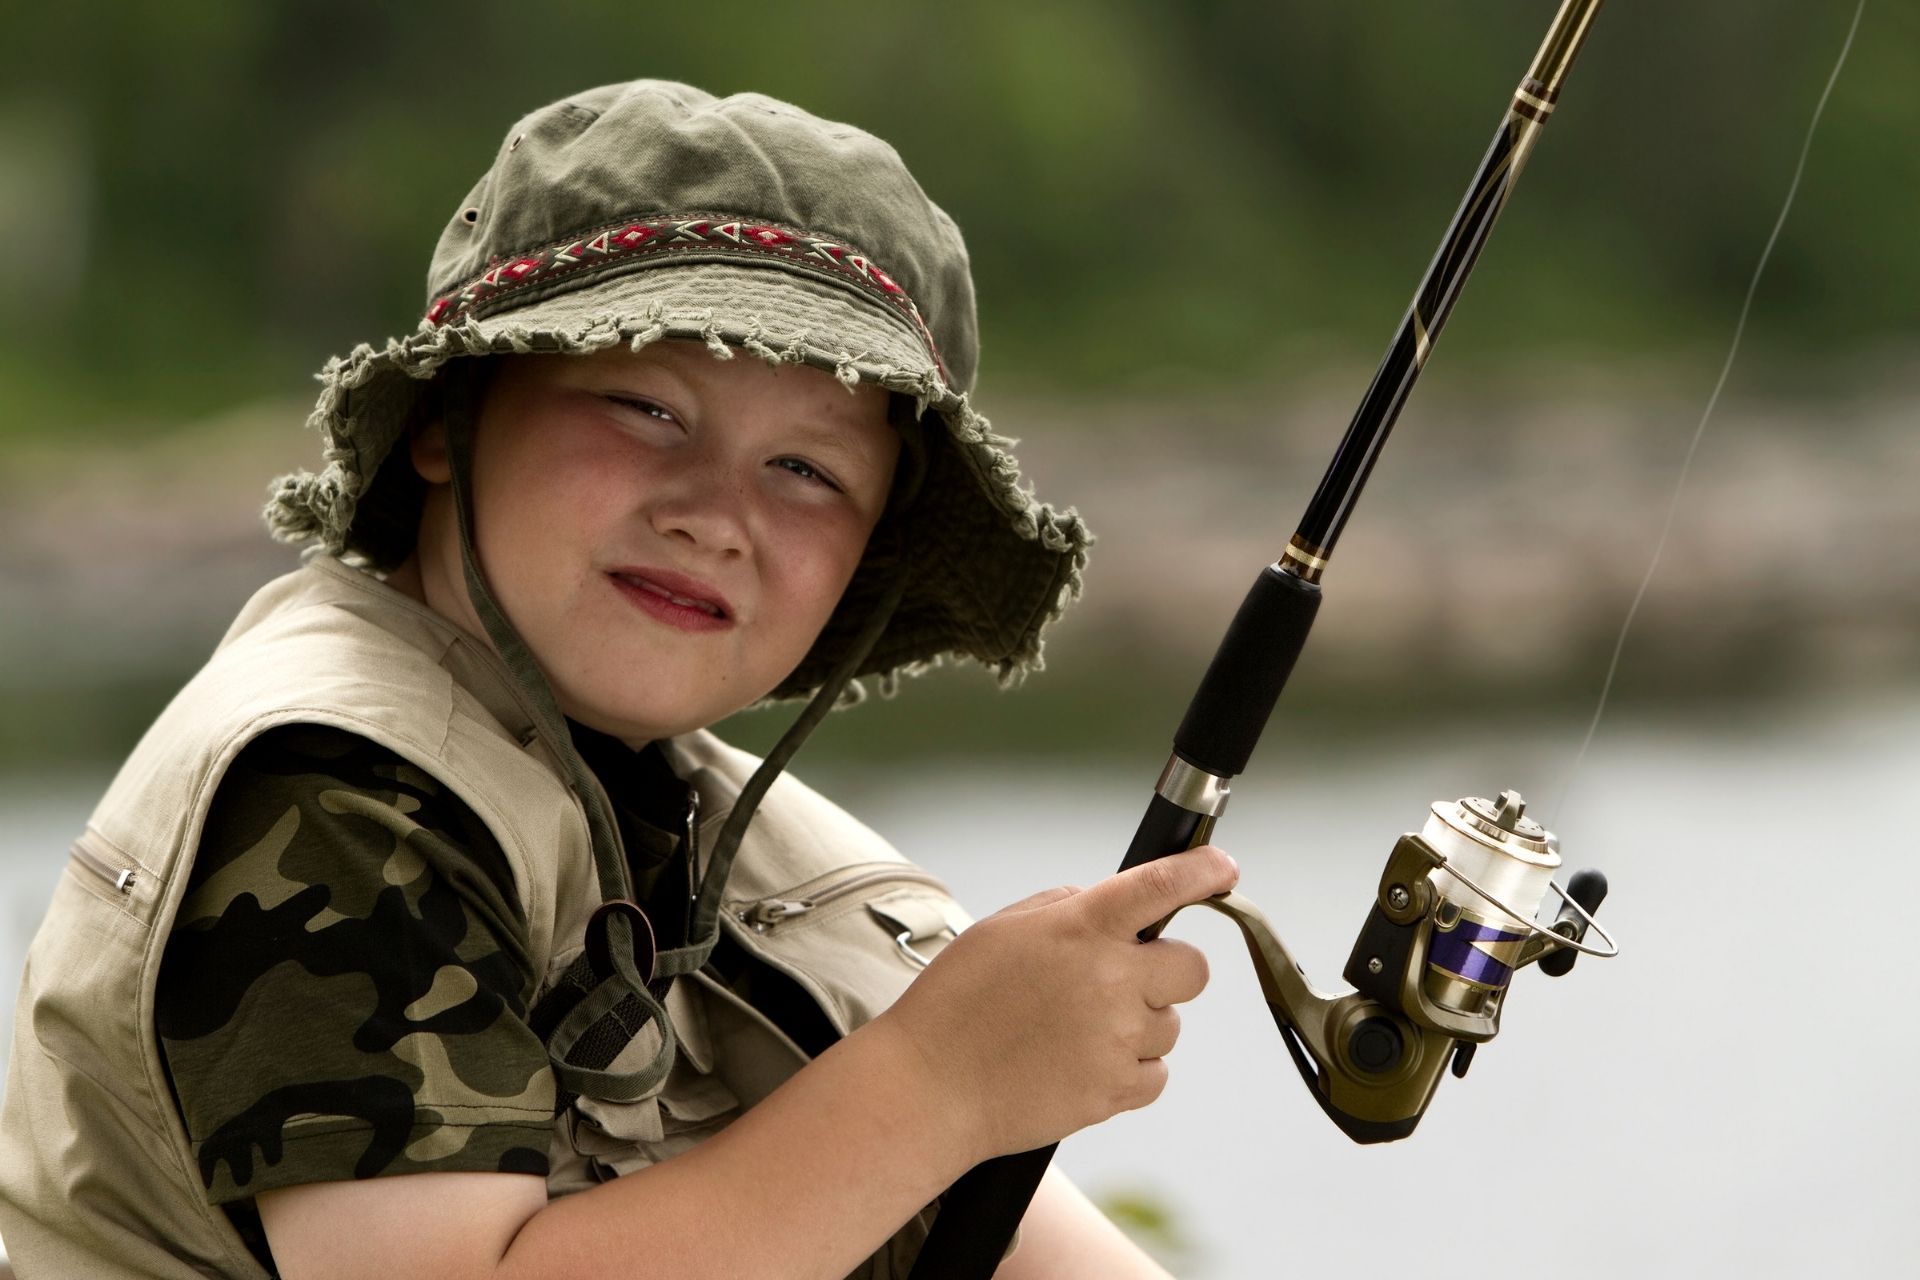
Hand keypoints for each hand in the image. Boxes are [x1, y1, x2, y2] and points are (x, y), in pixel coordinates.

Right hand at [873, 845, 1236, 1162]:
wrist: (931, 1087)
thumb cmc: (957, 1004)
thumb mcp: (1003, 929)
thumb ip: (1065, 908)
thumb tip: (1111, 912)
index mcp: (1080, 928)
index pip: (1162, 886)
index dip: (1203, 872)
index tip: (1223, 869)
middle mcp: (1109, 978)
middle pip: (1193, 968)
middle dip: (1167, 971)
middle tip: (1124, 980)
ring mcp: (1117, 1037)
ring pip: (1170, 1024)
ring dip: (1139, 1024)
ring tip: (1077, 1032)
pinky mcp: (1115, 1089)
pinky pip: (1156, 1073)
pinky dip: (1130, 1069)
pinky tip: (1082, 1063)